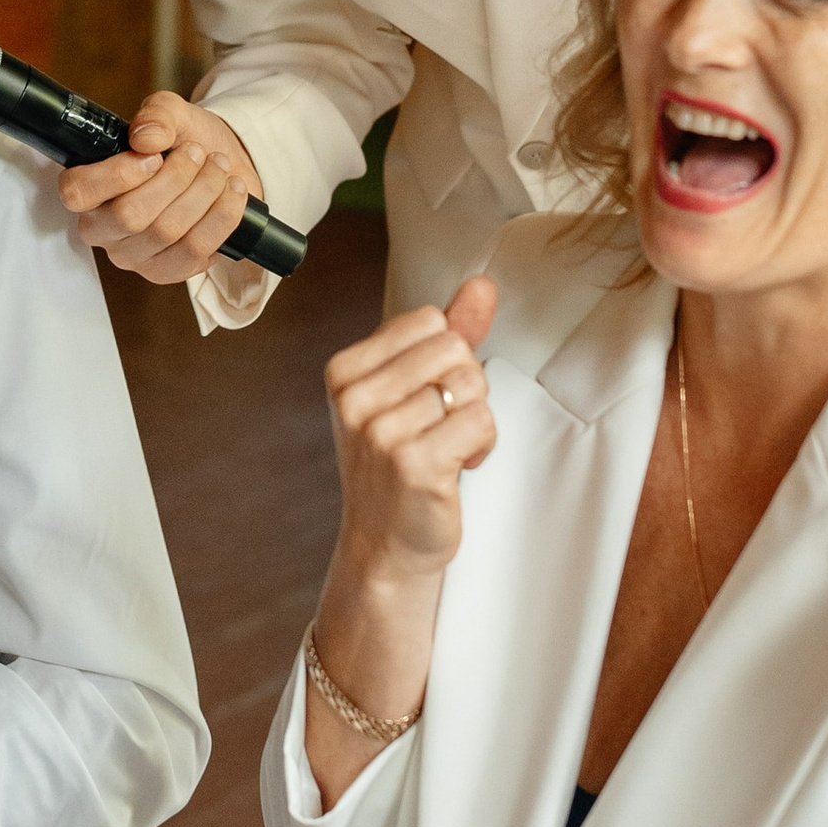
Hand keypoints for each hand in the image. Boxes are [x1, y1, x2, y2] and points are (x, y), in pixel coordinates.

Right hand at [57, 91, 264, 283]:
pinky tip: (232, 194)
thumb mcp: (172, 114)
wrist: (219, 168)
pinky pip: (195, 251)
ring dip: (204, 192)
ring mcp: (134, 256)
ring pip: (167, 232)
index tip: (155, 157)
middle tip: (198, 153)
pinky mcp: (166, 272)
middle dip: (176, 178)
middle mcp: (103, 228)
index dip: (117, 175)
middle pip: (130, 215)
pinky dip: (222, 217)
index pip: (78, 192)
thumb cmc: (183, 143)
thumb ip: (157, 115)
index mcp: (89, 190)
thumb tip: (147, 138)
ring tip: (220, 167)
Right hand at [322, 277, 499, 583]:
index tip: (426, 396)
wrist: (384, 542)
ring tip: (447, 447)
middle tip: (441, 424)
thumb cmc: (397, 462)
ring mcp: (381, 433)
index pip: (429, 321)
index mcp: (345, 371)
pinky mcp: (414, 465)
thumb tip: (481, 284)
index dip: (445, 356)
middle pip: (454, 349)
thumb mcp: (408, 390)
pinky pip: (480, 421)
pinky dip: (481, 445)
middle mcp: (355, 399)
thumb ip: (447, 333)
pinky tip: (457, 466)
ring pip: (471, 386)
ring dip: (474, 420)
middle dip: (465, 386)